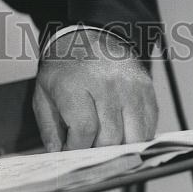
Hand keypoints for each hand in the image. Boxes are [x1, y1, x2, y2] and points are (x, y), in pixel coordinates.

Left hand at [33, 29, 157, 150]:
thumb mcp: (44, 92)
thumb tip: (58, 156)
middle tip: (89, 149)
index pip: (84, 130)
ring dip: (119, 148)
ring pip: (133, 137)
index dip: (78, 148)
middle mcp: (105, 83)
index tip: (73, 152)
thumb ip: (48, 128)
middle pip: (110, 138)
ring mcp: (129, 86)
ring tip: (105, 143)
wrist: (85, 36)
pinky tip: (122, 132)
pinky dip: (136, 137)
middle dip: (98, 151)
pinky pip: (148, 126)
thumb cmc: (63, 67)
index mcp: (75, 83)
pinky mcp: (146, 88)